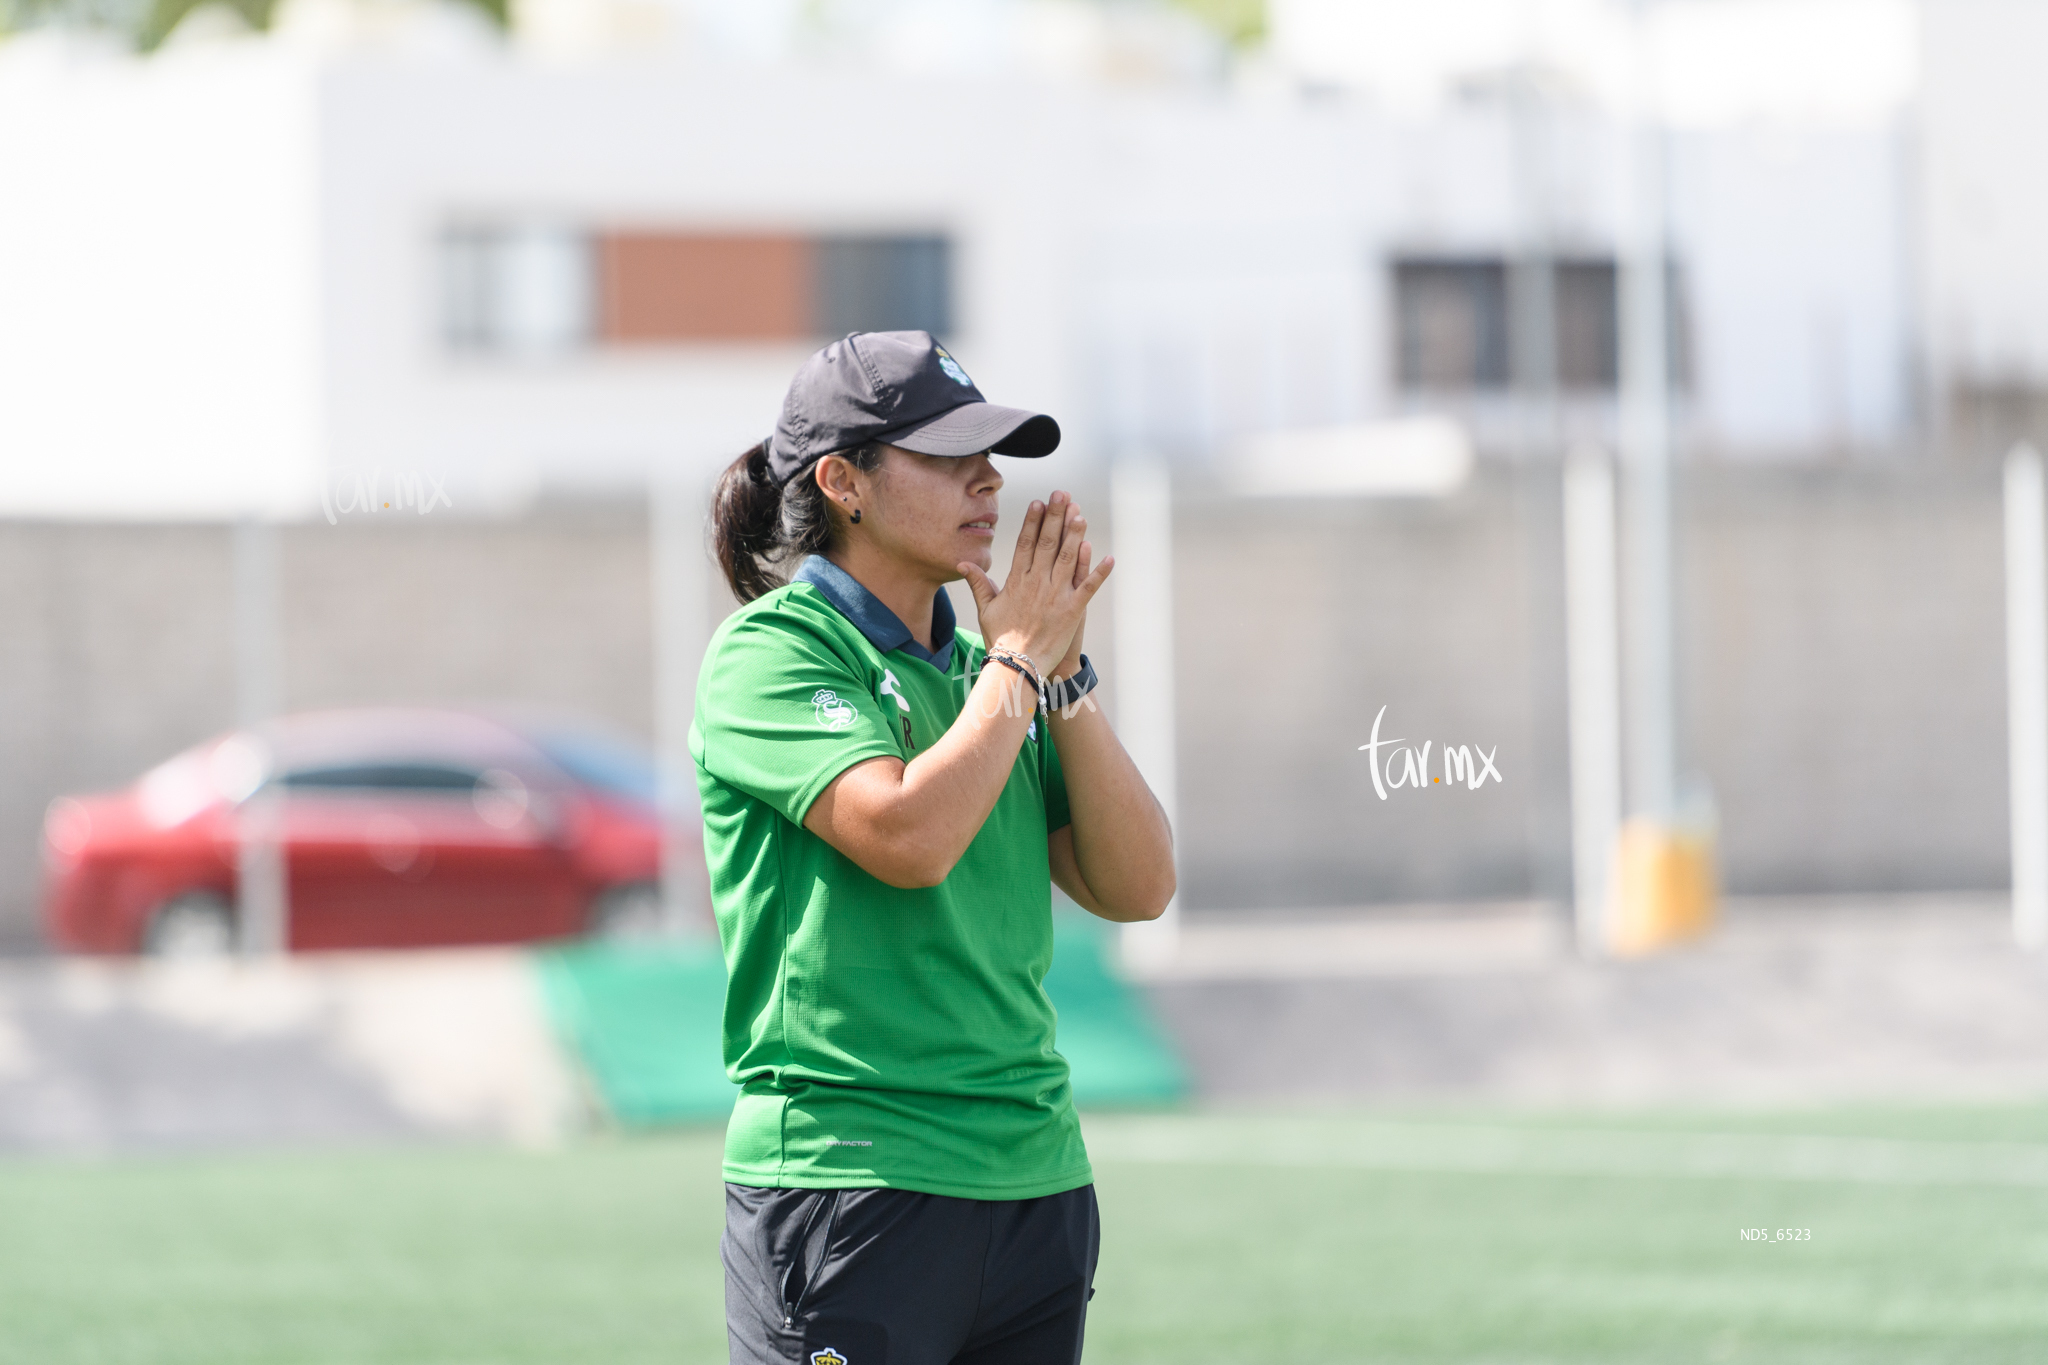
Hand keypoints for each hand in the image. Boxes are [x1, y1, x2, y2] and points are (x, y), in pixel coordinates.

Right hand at [957, 490, 1113, 676]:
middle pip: (1048, 543)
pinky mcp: (1072, 611)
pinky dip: (1099, 572)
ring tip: (1081, 514)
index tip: (1039, 503)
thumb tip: (963, 564)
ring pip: (1068, 559)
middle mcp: (1037, 584)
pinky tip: (1109, 557)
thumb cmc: (1001, 639)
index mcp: (1017, 581)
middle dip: (1055, 517)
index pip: (1026, 544)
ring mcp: (1056, 596)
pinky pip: (1088, 587)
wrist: (1016, 667)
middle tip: (1062, 495)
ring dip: (1075, 536)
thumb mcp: (987, 609)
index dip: (1033, 522)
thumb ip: (979, 584)